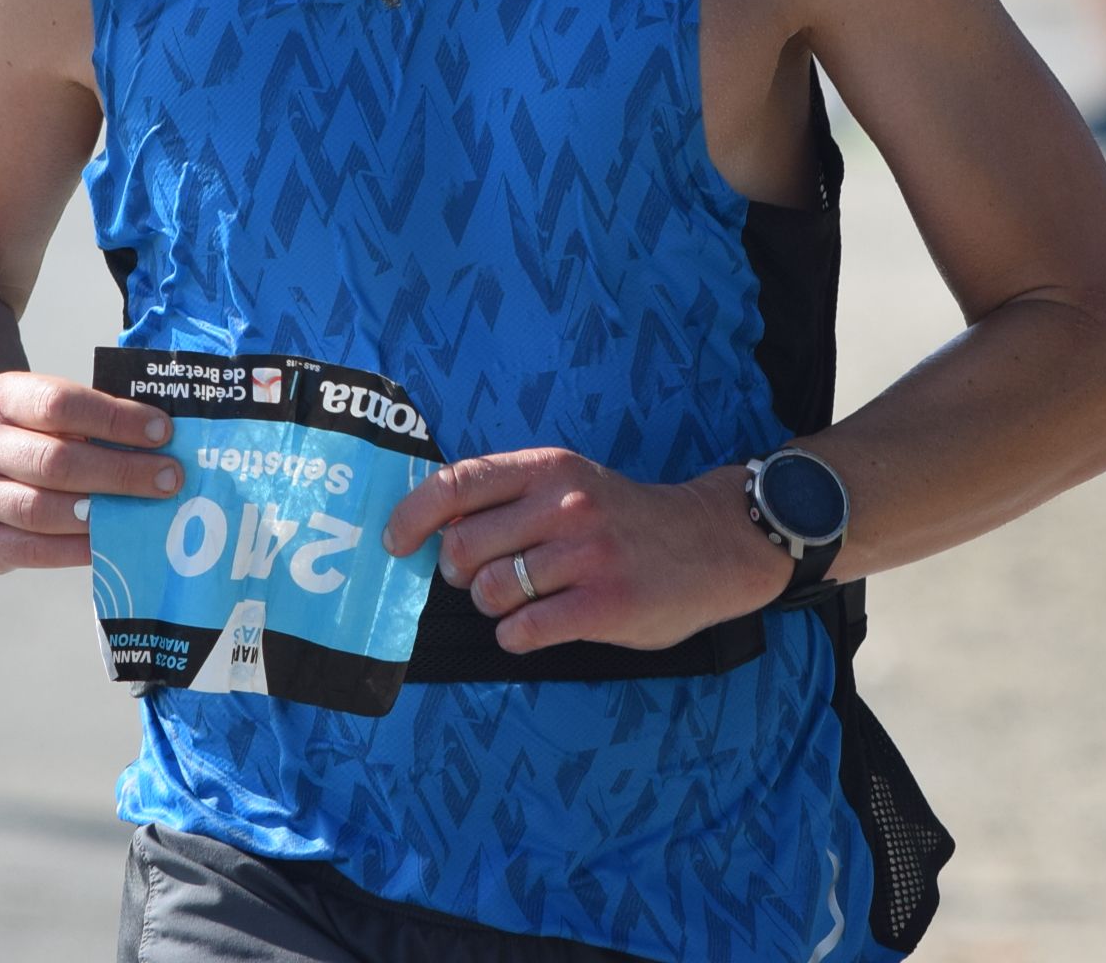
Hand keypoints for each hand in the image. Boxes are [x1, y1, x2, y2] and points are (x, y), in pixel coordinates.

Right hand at [0, 371, 176, 574]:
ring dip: (100, 517)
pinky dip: (73, 551)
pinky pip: (29, 552)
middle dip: (120, 472)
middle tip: (169, 479)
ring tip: (143, 514)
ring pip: (39, 511)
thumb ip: (93, 422)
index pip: (59, 405)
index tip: (162, 431)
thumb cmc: (28, 431)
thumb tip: (163, 448)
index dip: (115, 419)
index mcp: (0, 397)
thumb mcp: (46, 407)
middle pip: (54, 462)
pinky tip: (107, 545)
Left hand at [383, 449, 795, 653]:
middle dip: (458, 574)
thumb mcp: (571, 482)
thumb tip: (433, 531)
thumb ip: (512, 498)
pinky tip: (536, 628)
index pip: (455, 483)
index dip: (411, 516)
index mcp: (548, 468)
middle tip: (481, 579)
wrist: (710, 543)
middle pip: (462, 548)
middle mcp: (564, 505)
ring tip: (523, 601)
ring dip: (492, 606)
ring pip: (489, 592)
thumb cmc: (624, 517)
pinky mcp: (605, 604)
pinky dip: (516, 637)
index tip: (395, 543)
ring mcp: (586, 555)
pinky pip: (524, 631)